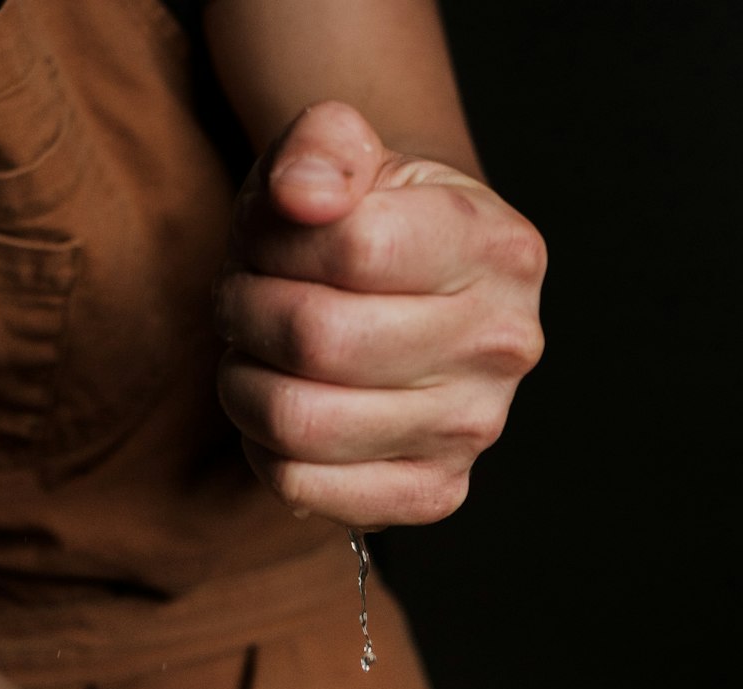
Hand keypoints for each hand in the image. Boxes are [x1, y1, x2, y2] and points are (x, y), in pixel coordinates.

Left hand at [214, 100, 546, 529]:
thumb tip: (303, 193)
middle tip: (240, 301)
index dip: (273, 242)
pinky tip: (282, 412)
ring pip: (303, 421)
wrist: (417, 300)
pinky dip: (265, 450)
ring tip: (255, 356)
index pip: (353, 246)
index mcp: (496, 247)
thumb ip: (323, 143)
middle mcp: (502, 345)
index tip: (262, 242)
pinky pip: (309, 488)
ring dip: (244, 384)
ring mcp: (474, 429)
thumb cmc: (369, 226)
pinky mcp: (435, 491)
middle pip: (318, 340)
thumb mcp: (348, 156)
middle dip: (245, 312)